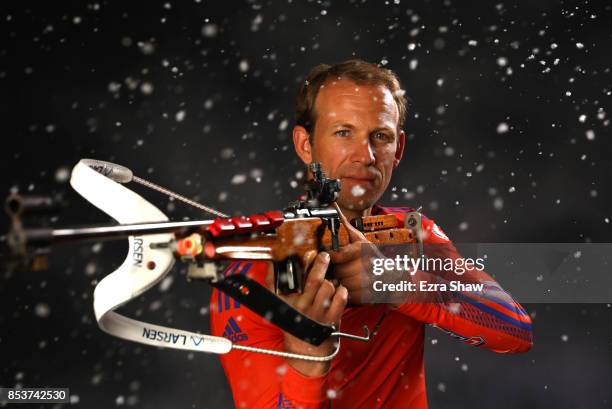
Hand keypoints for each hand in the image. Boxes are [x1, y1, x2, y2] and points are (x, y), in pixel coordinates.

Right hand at [278, 252, 347, 376]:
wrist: (306, 354)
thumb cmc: (294, 324)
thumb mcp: (280, 306)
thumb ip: (274, 284)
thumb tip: (272, 263)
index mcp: (286, 303)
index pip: (292, 278)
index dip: (301, 264)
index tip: (307, 253)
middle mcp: (301, 309)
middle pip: (314, 280)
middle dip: (321, 264)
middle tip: (325, 256)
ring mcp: (316, 316)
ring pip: (328, 287)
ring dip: (332, 282)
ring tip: (330, 283)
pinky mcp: (331, 322)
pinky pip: (340, 299)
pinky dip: (342, 292)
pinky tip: (339, 292)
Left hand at [329, 204, 373, 304]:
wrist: (394, 277)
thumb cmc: (372, 256)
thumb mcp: (360, 239)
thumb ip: (345, 225)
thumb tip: (333, 207)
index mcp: (364, 248)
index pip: (337, 255)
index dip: (330, 257)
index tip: (328, 257)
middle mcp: (368, 263)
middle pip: (338, 271)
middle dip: (335, 272)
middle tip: (336, 270)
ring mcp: (371, 280)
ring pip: (343, 285)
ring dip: (341, 284)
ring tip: (343, 279)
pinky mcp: (371, 294)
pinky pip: (350, 297)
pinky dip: (348, 294)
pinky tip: (350, 288)